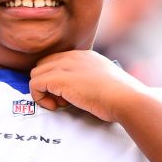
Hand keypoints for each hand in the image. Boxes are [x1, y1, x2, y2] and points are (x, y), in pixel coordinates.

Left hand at [29, 50, 146, 122]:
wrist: (127, 98)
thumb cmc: (121, 96)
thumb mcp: (105, 80)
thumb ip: (91, 79)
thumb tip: (82, 90)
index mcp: (84, 55)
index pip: (56, 61)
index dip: (56, 79)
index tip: (67, 95)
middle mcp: (72, 56)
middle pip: (42, 65)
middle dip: (47, 84)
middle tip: (62, 100)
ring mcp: (65, 66)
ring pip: (35, 74)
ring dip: (44, 92)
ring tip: (61, 104)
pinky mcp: (59, 78)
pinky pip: (34, 85)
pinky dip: (40, 98)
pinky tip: (56, 107)